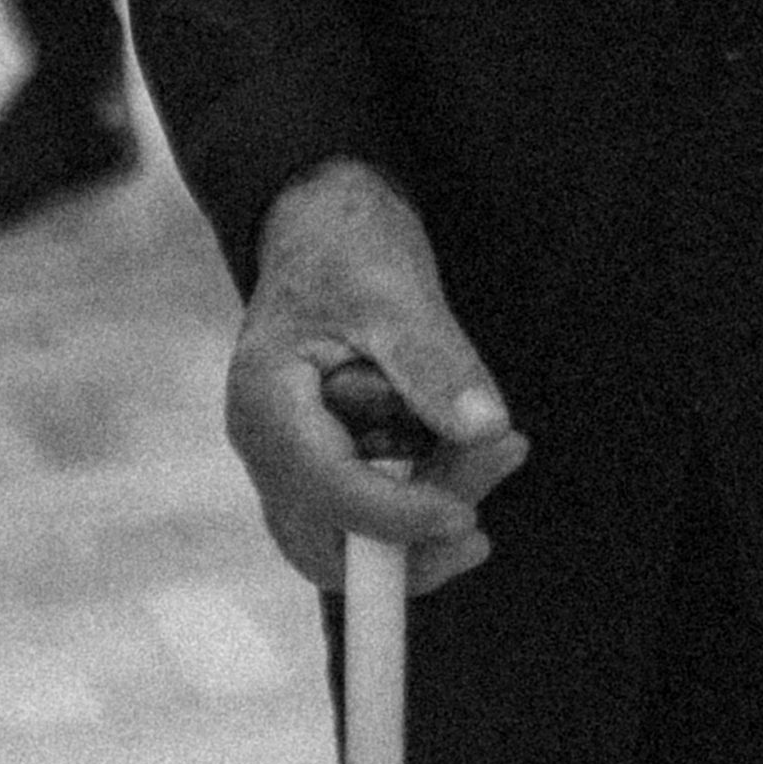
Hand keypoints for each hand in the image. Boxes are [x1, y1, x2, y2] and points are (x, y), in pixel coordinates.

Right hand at [217, 163, 526, 591]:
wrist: (322, 219)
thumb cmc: (346, 244)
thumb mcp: (395, 290)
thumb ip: (436, 362)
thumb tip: (486, 430)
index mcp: (267, 403)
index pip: (330, 492)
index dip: (400, 517)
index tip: (469, 517)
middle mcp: (267, 446)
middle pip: (330, 544)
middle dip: (411, 540)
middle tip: (487, 499)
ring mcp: (290, 458)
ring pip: (352, 536)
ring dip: (426, 512)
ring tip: (495, 448)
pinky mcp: (323, 458)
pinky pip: (368, 508)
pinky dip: (420, 494)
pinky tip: (467, 451)